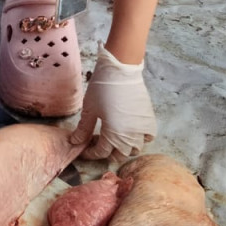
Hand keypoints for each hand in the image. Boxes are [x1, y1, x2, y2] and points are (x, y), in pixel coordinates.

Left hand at [70, 43, 156, 160]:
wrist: (122, 70)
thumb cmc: (103, 88)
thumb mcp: (89, 109)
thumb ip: (83, 129)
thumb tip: (76, 142)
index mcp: (114, 134)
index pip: (101, 153)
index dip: (90, 153)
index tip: (83, 149)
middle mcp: (131, 136)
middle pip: (119, 155)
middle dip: (108, 153)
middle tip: (98, 144)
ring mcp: (142, 128)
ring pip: (135, 149)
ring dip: (124, 148)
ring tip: (114, 139)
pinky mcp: (149, 119)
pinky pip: (148, 137)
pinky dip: (141, 139)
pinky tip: (131, 132)